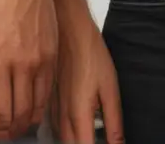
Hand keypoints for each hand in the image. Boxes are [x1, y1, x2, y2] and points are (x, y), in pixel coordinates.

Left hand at [0, 0, 58, 139]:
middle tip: (9, 135)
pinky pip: (50, 84)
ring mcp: (43, 57)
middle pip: (25, 111)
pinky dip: (43, 99)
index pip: (4, 108)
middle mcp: (25, 63)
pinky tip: (36, 102)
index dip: (1, 129)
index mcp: (0, 61)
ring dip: (32, 118)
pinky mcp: (53, 50)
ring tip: (23, 124)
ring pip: (41, 100)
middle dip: (16, 129)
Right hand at [51, 12, 121, 143]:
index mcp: (78, 115)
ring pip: (61, 140)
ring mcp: (53, 110)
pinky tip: (77, 129)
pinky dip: (66, 135)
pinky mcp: (50, 102)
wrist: (69, 31)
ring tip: (91, 137)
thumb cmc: (91, 55)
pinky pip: (55, 129)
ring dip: (75, 142)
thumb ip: (114, 122)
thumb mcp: (110, 89)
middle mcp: (62, 117)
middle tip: (99, 140)